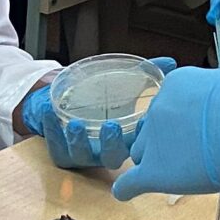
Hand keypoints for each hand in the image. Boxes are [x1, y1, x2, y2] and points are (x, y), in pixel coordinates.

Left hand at [18, 57, 174, 170]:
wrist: (67, 101)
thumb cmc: (101, 98)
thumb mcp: (124, 85)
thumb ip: (147, 74)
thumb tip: (170, 63)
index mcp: (126, 139)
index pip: (138, 143)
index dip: (142, 137)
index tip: (144, 122)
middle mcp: (106, 151)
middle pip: (112, 157)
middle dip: (112, 144)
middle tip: (111, 126)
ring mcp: (83, 154)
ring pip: (81, 155)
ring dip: (78, 141)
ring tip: (75, 124)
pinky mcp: (61, 152)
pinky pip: (55, 147)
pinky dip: (50, 129)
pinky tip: (49, 110)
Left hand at [110, 68, 219, 199]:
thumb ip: (219, 99)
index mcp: (176, 85)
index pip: (168, 107)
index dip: (180, 123)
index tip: (197, 132)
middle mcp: (158, 108)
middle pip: (150, 131)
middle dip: (164, 142)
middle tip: (190, 154)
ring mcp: (154, 141)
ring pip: (142, 156)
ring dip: (155, 163)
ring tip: (177, 174)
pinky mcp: (156, 172)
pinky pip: (131, 182)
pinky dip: (126, 189)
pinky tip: (125, 193)